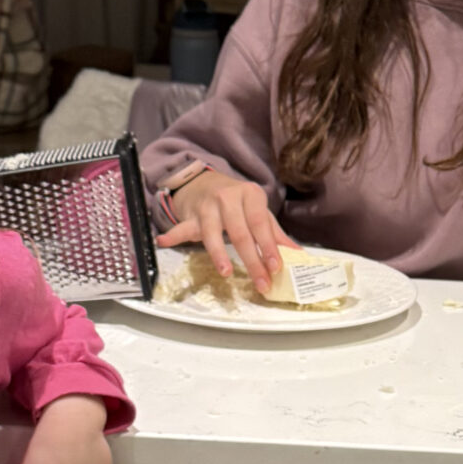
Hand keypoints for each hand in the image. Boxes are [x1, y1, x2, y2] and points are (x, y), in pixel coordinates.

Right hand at [157, 169, 295, 296]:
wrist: (204, 181)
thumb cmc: (237, 201)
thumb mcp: (258, 210)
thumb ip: (275, 233)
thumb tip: (298, 255)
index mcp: (251, 196)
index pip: (261, 225)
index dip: (269, 247)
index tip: (275, 267)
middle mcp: (230, 198)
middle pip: (240, 233)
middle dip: (251, 260)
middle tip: (260, 282)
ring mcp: (208, 206)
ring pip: (213, 232)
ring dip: (218, 253)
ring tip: (226, 272)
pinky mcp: (191, 215)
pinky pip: (182, 227)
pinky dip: (173, 234)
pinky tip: (163, 241)